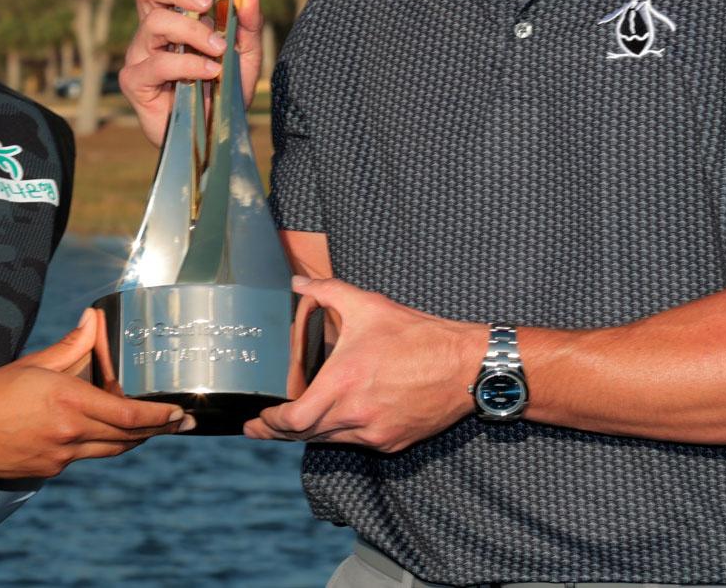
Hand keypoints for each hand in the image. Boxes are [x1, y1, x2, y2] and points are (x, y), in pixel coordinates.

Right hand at [0, 309, 190, 477]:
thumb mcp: (35, 363)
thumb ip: (72, 344)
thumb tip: (93, 319)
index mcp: (70, 402)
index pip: (129, 414)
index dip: (159, 416)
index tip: (179, 414)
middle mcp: (71, 432)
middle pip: (128, 436)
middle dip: (159, 430)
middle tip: (181, 423)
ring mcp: (61, 456)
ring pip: (110, 450)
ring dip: (134, 440)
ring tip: (153, 430)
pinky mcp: (50, 470)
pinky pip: (85, 457)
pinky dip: (100, 444)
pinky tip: (103, 435)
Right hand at [120, 0, 264, 147]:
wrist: (217, 135)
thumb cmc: (225, 90)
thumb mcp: (246, 53)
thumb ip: (249, 22)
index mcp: (172, 16)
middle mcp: (151, 31)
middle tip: (208, 3)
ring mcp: (140, 55)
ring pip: (156, 23)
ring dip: (192, 31)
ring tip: (218, 49)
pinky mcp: (135, 82)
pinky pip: (159, 63)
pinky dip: (188, 64)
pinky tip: (210, 72)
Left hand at [245, 277, 484, 452]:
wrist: (466, 366)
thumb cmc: (419, 336)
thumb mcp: (368, 306)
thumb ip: (327, 291)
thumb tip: (298, 282)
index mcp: (343, 384)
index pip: (294, 420)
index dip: (272, 423)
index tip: (259, 418)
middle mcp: (356, 415)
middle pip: (305, 435)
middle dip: (279, 432)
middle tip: (260, 428)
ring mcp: (376, 433)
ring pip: (330, 440)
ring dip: (309, 433)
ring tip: (292, 426)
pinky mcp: (394, 442)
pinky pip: (358, 442)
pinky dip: (341, 433)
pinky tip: (336, 421)